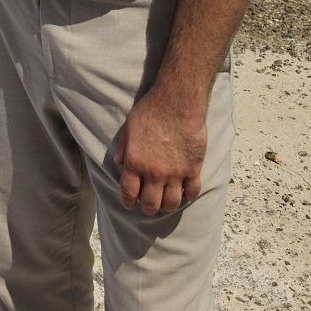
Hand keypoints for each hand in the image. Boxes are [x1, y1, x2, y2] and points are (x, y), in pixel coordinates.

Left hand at [114, 88, 207, 215]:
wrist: (178, 101)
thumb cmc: (152, 110)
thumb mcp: (129, 126)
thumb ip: (123, 147)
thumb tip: (118, 162)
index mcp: (135, 162)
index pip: (128, 193)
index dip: (128, 202)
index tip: (130, 204)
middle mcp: (154, 172)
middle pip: (150, 204)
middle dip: (147, 208)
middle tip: (148, 206)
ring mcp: (175, 173)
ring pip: (171, 203)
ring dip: (166, 207)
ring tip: (165, 202)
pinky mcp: (193, 168)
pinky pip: (192, 192)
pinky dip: (187, 196)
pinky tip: (184, 192)